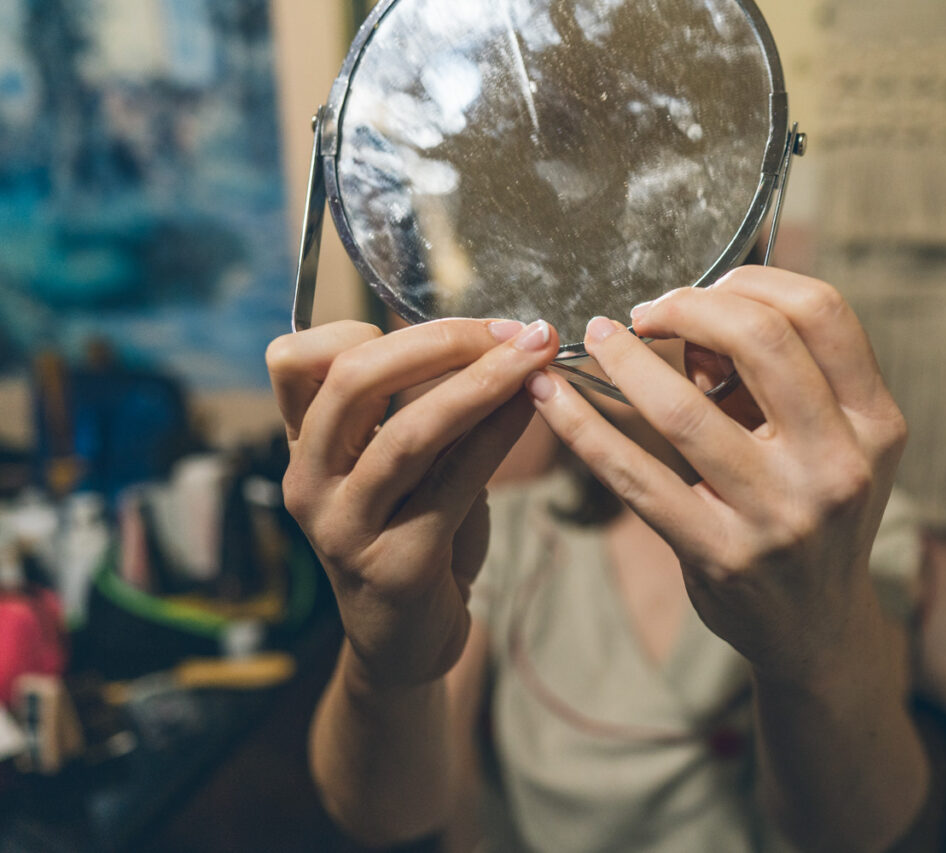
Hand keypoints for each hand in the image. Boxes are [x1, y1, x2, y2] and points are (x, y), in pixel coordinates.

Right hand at [267, 318, 559, 686]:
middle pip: (353, 380)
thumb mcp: (399, 465)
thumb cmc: (411, 536)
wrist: (406, 642)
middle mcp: (308, 483)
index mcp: (303, 447)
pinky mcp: (396, 565)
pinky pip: (454, 482)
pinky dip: (500, 434)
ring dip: (482, 382)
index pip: (293, 360)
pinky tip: (535, 407)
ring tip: (537, 353)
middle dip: (440, 341)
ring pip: (408, 433)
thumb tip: (497, 338)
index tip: (439, 326)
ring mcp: (345, 528)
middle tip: (510, 329)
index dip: (361, 326)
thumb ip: (417, 408)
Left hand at [525, 268, 906, 681]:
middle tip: (646, 310)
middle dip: (690, 305)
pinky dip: (582, 427)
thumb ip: (779, 378)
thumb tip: (686, 318)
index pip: (821, 312)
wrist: (816, 627)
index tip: (705, 286)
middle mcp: (840, 465)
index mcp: (876, 422)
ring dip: (624, 359)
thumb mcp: (831, 442)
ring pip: (685, 408)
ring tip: (594, 339)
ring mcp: (781, 515)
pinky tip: (549, 398)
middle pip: (762, 340)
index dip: (752, 280)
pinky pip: (635, 475)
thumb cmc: (812, 508)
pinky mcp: (721, 556)